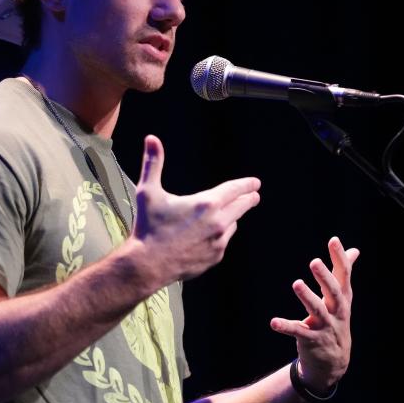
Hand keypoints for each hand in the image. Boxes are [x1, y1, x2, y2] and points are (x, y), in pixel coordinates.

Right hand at [131, 134, 260, 287]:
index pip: (235, 189)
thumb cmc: (148, 226)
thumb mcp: (148, 192)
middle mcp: (218, 223)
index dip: (247, 184)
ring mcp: (219, 242)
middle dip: (248, 199)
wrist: (147, 264)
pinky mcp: (215, 257)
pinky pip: (223, 242)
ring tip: (227, 215)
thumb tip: (151, 138)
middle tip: (253, 195)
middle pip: (242, 207)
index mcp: (206, 204)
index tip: (256, 183)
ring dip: (232, 218)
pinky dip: (220, 235)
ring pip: (232, 225)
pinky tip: (210, 235)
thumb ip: (152, 163)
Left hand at [269, 236, 358, 392]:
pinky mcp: (311, 340)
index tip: (334, 240)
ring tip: (296, 283)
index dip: (340, 258)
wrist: (334, 361)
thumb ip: (344, 273)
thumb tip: (354, 250)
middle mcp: (337, 311)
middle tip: (314, 262)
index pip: (344, 275)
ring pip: (317, 311)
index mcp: (343, 298)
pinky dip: (286, 326)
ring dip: (307, 297)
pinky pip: (298, 332)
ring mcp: (325, 326)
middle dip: (325, 278)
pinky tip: (273, 322)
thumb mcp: (343, 298)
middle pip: (333, 293)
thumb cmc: (336, 320)